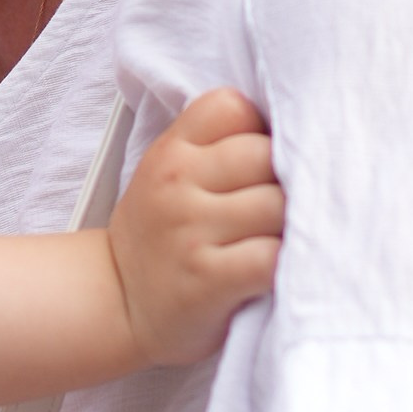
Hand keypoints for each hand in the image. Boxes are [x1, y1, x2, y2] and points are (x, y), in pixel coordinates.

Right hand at [107, 87, 283, 368]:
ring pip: (277, 205)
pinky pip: (270, 257)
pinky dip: (284, 264)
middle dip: (284, 181)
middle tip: (275, 210)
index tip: (256, 165)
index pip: (233, 108)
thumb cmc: (160, 235)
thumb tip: (293, 135)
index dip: (257, 132)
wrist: (119, 303)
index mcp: (171, 151)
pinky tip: (274, 270)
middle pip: (265, 155)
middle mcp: (176, 183)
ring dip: (291, 227)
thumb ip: (214, 148)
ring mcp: (190, 231)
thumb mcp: (166, 174)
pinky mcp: (208, 279)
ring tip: (278, 241)